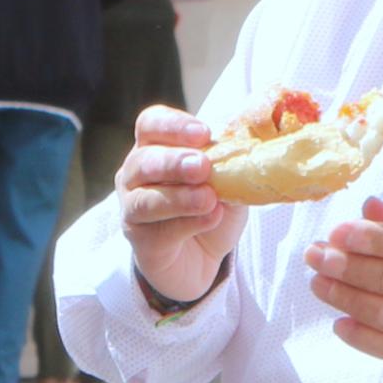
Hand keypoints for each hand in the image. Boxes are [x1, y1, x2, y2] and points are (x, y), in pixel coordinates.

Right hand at [114, 106, 242, 307]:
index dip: (174, 125)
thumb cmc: (209, 207)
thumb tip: (250, 148)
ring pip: (145, 198)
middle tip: (202, 166)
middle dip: (174, 161)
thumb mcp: (227, 180)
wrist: (200, 258)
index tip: (204, 133)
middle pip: (143, 160)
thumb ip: (230, 164)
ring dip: (178, 196)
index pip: (151, 124)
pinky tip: (211, 218)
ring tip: (209, 198)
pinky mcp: (140, 241)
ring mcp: (132, 208)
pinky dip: (188, 223)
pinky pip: (159, 231)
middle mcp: (135, 174)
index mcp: (154, 147)